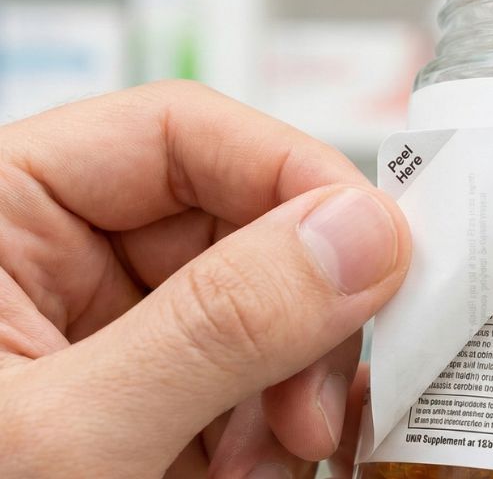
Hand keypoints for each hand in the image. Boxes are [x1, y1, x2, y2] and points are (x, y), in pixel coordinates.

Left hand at [0, 81, 410, 478]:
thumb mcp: (71, 439)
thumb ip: (220, 324)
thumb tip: (364, 234)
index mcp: (8, 211)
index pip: (180, 132)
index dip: (289, 171)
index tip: (372, 246)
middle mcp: (68, 258)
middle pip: (240, 223)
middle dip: (299, 312)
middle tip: (311, 407)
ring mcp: (122, 330)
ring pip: (264, 305)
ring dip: (290, 386)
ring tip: (267, 466)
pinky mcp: (157, 393)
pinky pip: (255, 374)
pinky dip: (278, 425)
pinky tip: (260, 470)